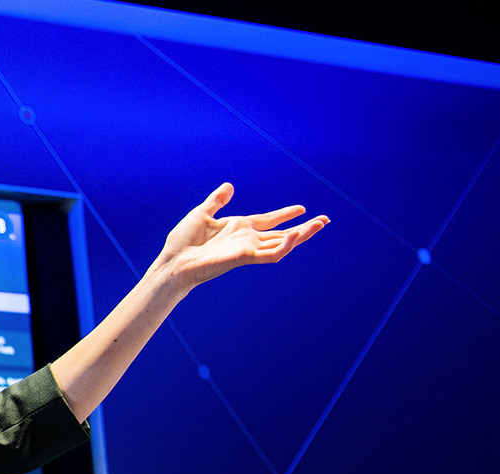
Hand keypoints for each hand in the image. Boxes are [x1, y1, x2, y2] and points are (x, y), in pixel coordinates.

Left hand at [153, 183, 329, 289]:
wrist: (173, 261)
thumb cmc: (183, 242)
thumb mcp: (201, 214)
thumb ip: (216, 201)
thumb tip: (229, 186)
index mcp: (238, 228)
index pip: (268, 221)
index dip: (285, 214)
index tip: (301, 208)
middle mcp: (247, 239)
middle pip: (282, 233)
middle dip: (304, 228)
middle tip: (325, 220)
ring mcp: (247, 249)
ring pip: (281, 243)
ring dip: (301, 235)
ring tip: (319, 225)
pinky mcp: (244, 257)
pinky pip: (270, 253)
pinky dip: (284, 246)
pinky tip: (295, 236)